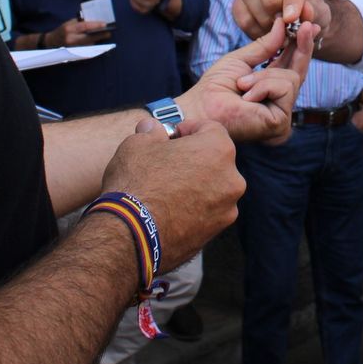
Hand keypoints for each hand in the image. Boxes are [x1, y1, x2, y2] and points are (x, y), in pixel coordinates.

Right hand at [44, 19, 113, 48]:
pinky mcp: (75, 53)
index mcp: (69, 29)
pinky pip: (87, 49)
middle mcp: (71, 39)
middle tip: (109, 32)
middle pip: (89, 38)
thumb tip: (94, 22)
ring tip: (106, 36)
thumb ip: (80, 22)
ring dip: (98, 41)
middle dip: (100, 35)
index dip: (95, 25)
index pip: (84, 26)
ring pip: (89, 45)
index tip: (105, 24)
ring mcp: (73, 48)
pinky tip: (99, 42)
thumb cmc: (62, 30)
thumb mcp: (69, 23)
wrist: (51, 42)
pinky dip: (93, 45)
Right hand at [99, 117, 242, 273]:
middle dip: (193, 158)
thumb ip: (150, 132)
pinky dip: (193, 208)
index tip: (171, 137)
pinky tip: (169, 211)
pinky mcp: (216, 232)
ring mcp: (226, 208)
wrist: (131, 235)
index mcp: (219, 149)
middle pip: (214, 159)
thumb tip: (151, 129)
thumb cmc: (137, 182)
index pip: (210, 128)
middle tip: (166, 163)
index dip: (188, 129)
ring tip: (166, 191)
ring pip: (213, 188)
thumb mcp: (137, 144)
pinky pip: (207, 211)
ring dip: (195, 184)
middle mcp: (231, 178)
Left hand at [178, 19, 315, 145]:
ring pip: (291, 78)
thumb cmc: (215, 88)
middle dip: (302, 47)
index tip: (309, 26)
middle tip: (308, 26)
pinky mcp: (281, 123)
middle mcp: (279, 104)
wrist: (201, 108)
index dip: (300, 46)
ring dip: (264, 76)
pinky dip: (263, 86)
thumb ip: (265, 46)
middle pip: (299, 72)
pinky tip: (246, 97)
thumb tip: (282, 25)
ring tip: (242, 84)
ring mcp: (282, 115)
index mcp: (270, 90)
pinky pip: (285, 89)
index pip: (290, 66)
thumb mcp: (242, 60)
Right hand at [232, 0, 328, 39]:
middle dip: (272, 5)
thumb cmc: (311, 14)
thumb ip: (315, 13)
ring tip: (278, 32)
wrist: (298, 23)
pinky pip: (240, 13)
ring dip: (263, 20)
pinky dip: (253, 29)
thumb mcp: (321, 15)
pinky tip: (266, 35)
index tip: (291, 19)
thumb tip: (304, 12)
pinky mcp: (238, 1)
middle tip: (283, 24)